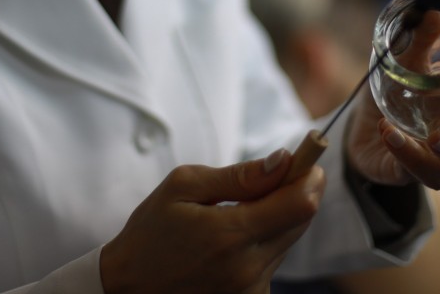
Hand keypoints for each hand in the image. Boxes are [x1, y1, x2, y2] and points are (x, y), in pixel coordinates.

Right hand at [100, 150, 325, 293]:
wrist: (130, 286)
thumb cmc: (152, 231)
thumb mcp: (183, 187)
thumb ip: (238, 175)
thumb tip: (282, 160)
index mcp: (230, 234)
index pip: (300, 204)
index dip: (309, 175)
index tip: (304, 159)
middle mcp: (248, 268)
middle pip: (302, 220)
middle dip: (294, 192)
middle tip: (272, 176)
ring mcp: (251, 288)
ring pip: (288, 238)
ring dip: (276, 217)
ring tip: (236, 213)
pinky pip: (274, 259)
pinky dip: (263, 241)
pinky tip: (231, 240)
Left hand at [346, 11, 439, 189]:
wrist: (359, 119)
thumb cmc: (393, 88)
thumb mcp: (403, 59)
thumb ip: (420, 39)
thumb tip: (434, 12)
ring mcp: (427, 159)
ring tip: (430, 137)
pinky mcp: (402, 172)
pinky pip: (408, 171)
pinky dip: (402, 152)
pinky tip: (389, 132)